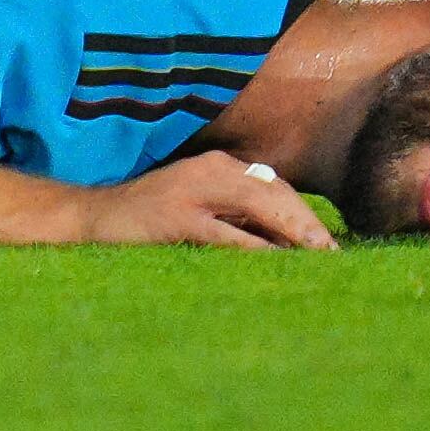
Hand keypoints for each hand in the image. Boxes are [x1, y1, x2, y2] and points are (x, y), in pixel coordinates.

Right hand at [75, 153, 334, 250]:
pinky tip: (277, 264)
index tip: (332, 246)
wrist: (93, 219)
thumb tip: (291, 246)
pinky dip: (256, 248)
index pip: (275, 186)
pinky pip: (226, 234)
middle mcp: (208, 169)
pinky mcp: (175, 217)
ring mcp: (191, 191)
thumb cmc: (150, 221)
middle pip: (273, 192)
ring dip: (293, 232)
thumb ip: (239, 220)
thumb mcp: (201, 211)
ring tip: (320, 259)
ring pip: (257, 205)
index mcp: (216, 166)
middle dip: (308, 225)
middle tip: (336, 257)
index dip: (307, 215)